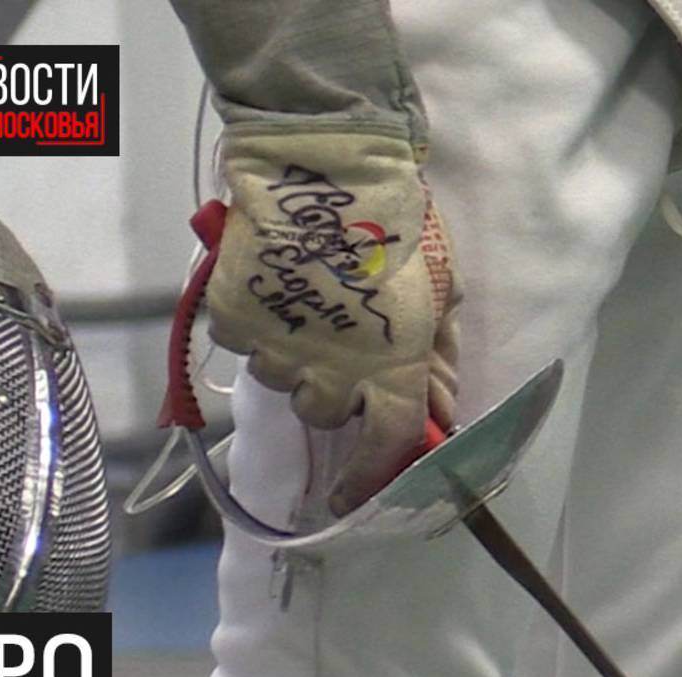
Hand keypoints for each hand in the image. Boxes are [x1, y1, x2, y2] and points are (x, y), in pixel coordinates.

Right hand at [206, 128, 459, 514]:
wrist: (328, 172)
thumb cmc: (398, 228)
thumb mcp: (442, 293)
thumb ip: (442, 358)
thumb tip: (446, 410)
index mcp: (392, 373)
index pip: (385, 450)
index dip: (368, 481)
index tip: (348, 498)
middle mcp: (331, 376)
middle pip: (322, 412)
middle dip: (328, 388)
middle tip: (335, 343)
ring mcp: (277, 349)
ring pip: (277, 376)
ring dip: (289, 354)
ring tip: (304, 303)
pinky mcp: (235, 319)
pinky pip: (240, 339)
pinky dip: (252, 321)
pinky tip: (271, 283)